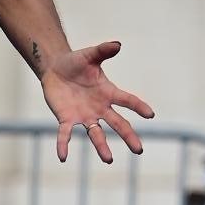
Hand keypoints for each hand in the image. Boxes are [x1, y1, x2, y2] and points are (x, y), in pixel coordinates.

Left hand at [41, 40, 154, 162]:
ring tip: (108, 160)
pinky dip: (64, 144)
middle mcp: (99, 107)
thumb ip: (103, 50)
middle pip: (117, 123)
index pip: (127, 100)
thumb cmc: (76, 63)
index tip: (150, 114)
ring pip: (95, 133)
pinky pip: (65, 134)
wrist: (55, 69)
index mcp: (108, 92)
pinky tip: (62, 156)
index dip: (138, 106)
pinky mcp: (67, 119)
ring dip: (101, 146)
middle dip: (128, 136)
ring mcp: (84, 115)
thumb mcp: (89, 55)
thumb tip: (117, 44)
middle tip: (139, 150)